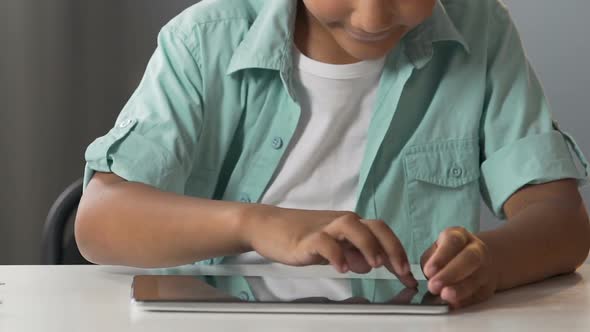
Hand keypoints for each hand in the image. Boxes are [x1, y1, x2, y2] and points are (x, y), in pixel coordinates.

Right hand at [240, 205, 416, 287]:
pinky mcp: (305, 238)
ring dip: (367, 244)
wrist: (265, 225)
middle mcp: (340, 223)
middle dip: (392, 248)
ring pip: (352, 226)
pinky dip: (335, 253)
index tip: (409, 276)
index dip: (398, 252)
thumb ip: (350, 253)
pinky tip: (341, 268)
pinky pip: (324, 242)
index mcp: (350, 225)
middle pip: (374, 226)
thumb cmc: (298, 235)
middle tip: (402, 271)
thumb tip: (368, 264)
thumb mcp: (330, 247)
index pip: (381, 233)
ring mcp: (323, 228)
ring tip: (374, 265)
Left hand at [420, 227, 497, 308]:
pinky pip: (479, 293)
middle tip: (434, 286)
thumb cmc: (448, 254)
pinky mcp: (488, 285)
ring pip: (477, 278)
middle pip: (469, 258)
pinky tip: (455, 304)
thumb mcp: (435, 250)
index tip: (429, 271)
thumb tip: (430, 276)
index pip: (453, 242)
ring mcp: (485, 267)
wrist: (475, 258)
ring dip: (460, 289)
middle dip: (451, 274)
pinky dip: (466, 300)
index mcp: (459, 235)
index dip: (441, 257)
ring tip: (445, 296)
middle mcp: (476, 249)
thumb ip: (430, 261)